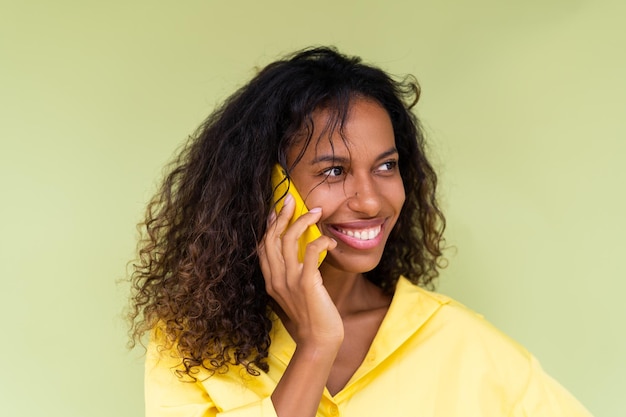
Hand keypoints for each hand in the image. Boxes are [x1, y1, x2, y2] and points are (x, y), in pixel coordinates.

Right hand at [258, 193, 342, 348]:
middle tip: (291, 199)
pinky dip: (320, 241)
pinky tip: (330, 240)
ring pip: (288, 241)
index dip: (268, 225)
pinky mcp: (306, 284)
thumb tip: (301, 254)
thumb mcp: (295, 294)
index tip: (276, 209)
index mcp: (271, 281)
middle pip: (272, 238)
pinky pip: (310, 253)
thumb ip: (292, 275)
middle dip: (281, 216)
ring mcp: (289, 281)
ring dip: (302, 222)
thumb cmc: (311, 318)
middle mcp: (276, 279)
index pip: (263, 246)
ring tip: (315, 212)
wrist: (318, 342)